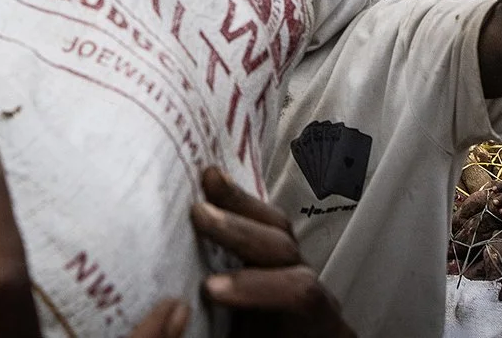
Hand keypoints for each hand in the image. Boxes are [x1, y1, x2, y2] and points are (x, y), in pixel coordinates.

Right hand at [190, 167, 353, 336]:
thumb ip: (229, 336)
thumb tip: (187, 320)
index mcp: (313, 326)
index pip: (300, 293)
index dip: (258, 286)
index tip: (209, 289)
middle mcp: (311, 295)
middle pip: (287, 252)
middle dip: (243, 233)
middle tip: (200, 217)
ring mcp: (296, 272)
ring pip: (280, 230)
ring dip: (240, 204)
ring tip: (206, 180)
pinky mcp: (277, 262)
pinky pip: (266, 226)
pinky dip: (239, 203)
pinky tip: (212, 182)